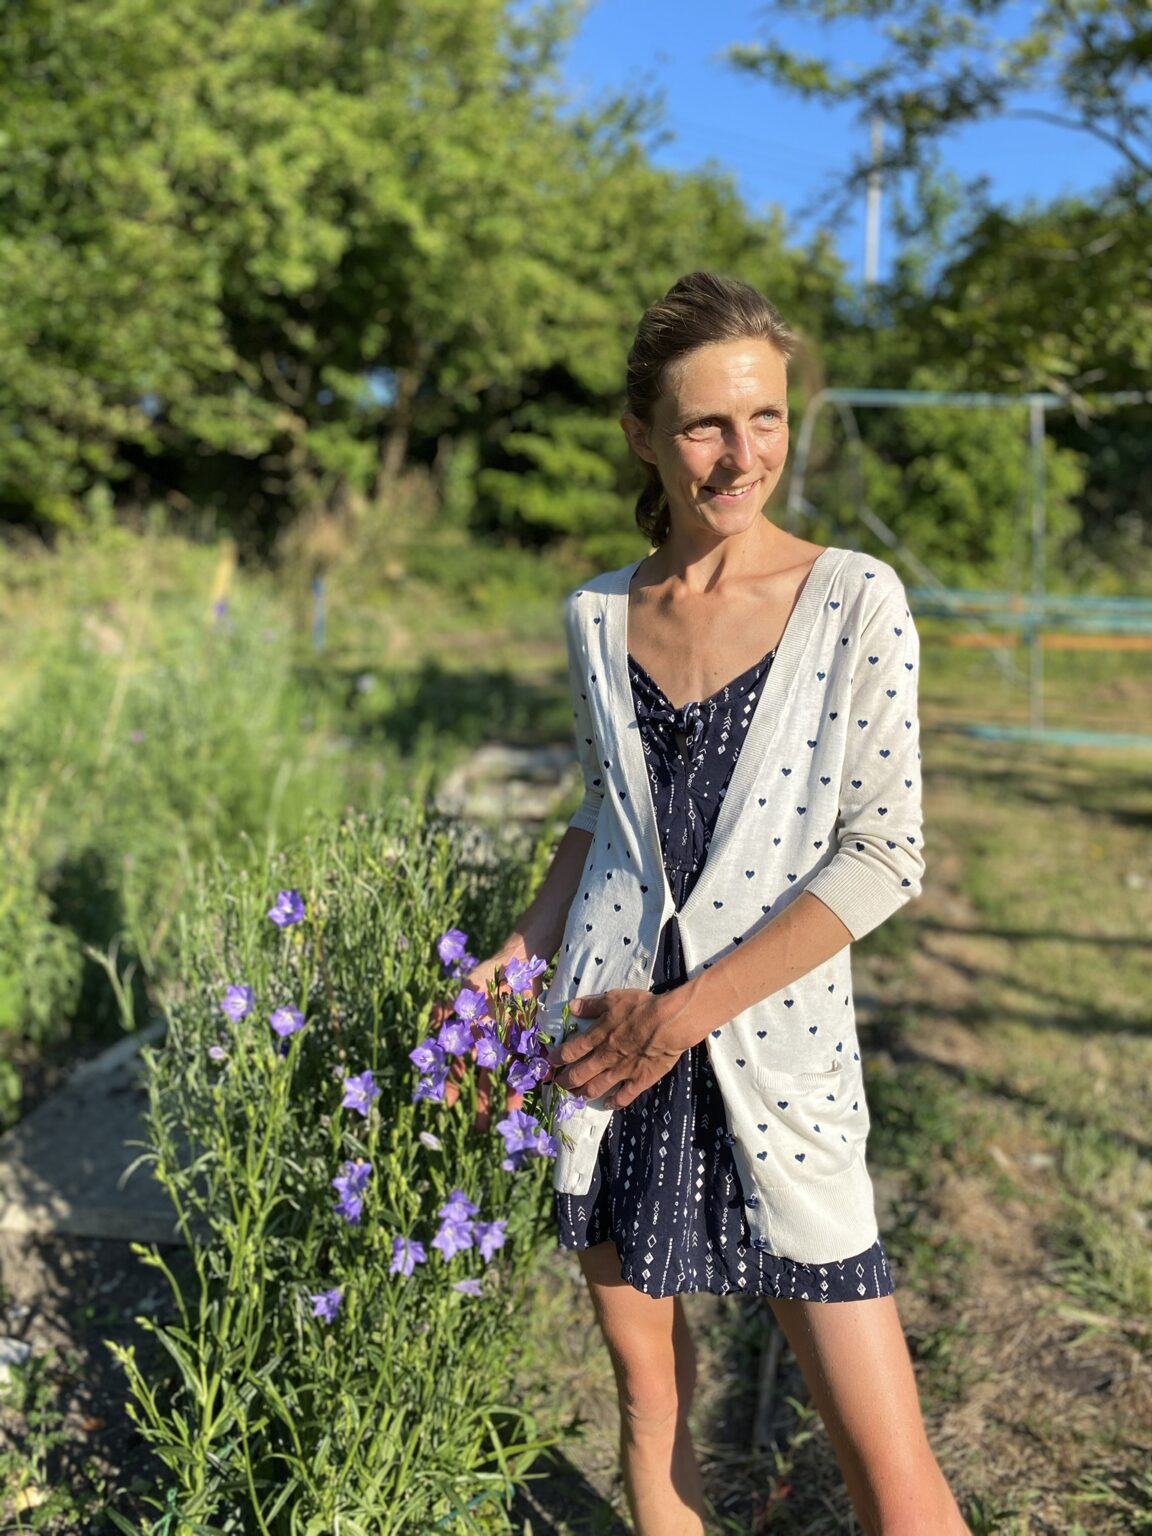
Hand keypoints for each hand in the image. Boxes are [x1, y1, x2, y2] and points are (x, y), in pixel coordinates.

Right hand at [430, 954, 534, 1128]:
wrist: (518, 961)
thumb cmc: (487, 975)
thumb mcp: (466, 987)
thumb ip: (449, 1005)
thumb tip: (434, 1018)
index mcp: (472, 1036)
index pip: (459, 1065)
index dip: (454, 1084)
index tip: (449, 1104)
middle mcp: (490, 1043)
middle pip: (484, 1076)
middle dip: (482, 1100)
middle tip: (481, 1126)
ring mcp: (510, 1042)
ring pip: (508, 1072)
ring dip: (509, 1092)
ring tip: (511, 1114)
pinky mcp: (530, 1037)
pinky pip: (532, 1059)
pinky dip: (535, 1073)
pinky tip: (538, 1087)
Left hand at [547, 988, 696, 1109]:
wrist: (669, 1023)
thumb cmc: (641, 1007)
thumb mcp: (613, 998)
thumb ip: (592, 1005)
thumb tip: (572, 1007)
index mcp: (597, 1037)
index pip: (570, 1051)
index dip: (557, 1059)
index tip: (549, 1063)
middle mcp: (605, 1057)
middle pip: (578, 1074)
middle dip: (565, 1081)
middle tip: (557, 1085)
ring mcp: (621, 1071)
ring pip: (596, 1088)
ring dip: (583, 1093)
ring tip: (575, 1096)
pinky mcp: (639, 1080)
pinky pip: (624, 1096)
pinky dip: (614, 1102)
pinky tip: (608, 1104)